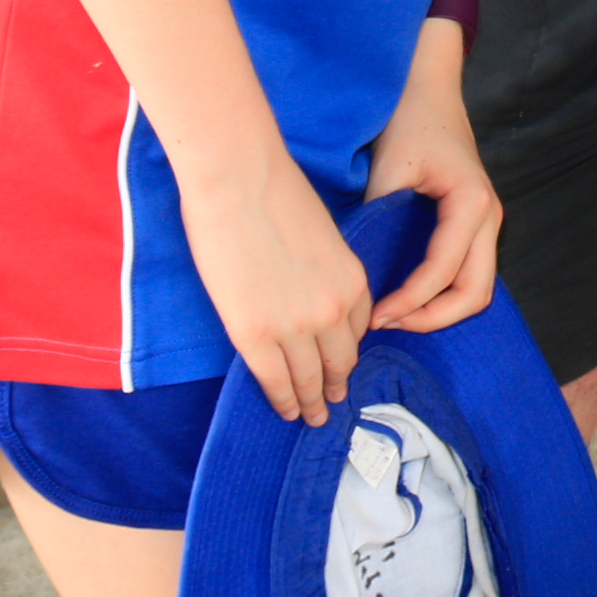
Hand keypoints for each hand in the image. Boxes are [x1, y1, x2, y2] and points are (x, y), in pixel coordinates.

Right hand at [183, 149, 373, 422]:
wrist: (240, 180)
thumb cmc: (275, 194)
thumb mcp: (321, 235)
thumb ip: (324, 271)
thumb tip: (310, 291)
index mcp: (353, 281)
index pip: (356, 331)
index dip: (347, 353)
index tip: (341, 368)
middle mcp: (332, 309)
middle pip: (339, 362)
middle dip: (335, 387)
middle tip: (331, 405)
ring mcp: (294, 326)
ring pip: (308, 379)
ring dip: (309, 402)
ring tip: (309, 417)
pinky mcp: (254, 334)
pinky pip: (274, 380)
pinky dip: (280, 400)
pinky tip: (283, 410)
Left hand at [361, 50, 502, 334]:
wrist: (427, 94)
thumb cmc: (407, 125)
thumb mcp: (388, 172)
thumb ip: (381, 223)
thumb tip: (362, 278)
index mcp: (472, 202)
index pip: (443, 271)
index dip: (408, 302)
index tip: (373, 318)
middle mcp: (489, 216)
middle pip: (475, 293)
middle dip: (432, 319)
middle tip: (387, 326)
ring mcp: (488, 222)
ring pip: (478, 289)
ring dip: (440, 311)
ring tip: (395, 317)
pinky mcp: (476, 225)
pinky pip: (469, 274)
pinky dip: (443, 296)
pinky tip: (407, 298)